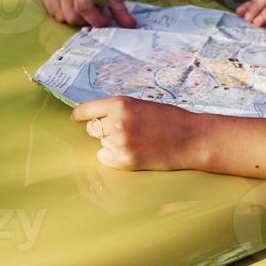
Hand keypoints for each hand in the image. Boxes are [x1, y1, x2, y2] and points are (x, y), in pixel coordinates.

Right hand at [37, 0, 136, 27]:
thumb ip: (118, 5)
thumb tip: (130, 25)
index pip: (83, 6)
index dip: (97, 19)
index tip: (107, 18)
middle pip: (71, 14)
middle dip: (87, 20)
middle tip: (98, 11)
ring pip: (60, 16)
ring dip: (75, 17)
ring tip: (86, 5)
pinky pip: (51, 11)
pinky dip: (63, 12)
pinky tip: (73, 2)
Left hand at [71, 96, 197, 170]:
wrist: (190, 138)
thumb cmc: (168, 119)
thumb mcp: (140, 105)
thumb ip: (117, 110)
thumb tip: (94, 117)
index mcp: (120, 104)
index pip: (86, 110)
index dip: (79, 115)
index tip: (75, 118)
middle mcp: (116, 123)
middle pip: (92, 128)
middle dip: (101, 129)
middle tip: (122, 130)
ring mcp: (120, 143)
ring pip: (101, 143)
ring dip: (111, 142)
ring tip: (135, 140)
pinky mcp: (126, 161)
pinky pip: (106, 158)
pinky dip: (114, 157)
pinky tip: (133, 151)